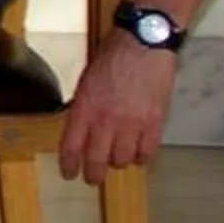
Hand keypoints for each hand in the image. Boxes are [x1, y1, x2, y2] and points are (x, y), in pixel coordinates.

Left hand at [57, 29, 176, 183]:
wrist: (144, 44)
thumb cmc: (112, 57)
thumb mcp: (86, 81)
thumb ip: (83, 107)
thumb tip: (81, 129)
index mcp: (85, 108)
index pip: (72, 147)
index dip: (69, 165)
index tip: (69, 174)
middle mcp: (106, 121)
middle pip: (97, 161)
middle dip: (93, 174)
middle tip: (93, 178)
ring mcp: (132, 124)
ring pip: (122, 160)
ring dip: (118, 162)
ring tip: (118, 156)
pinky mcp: (154, 123)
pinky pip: (147, 152)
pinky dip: (141, 156)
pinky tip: (138, 152)